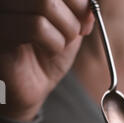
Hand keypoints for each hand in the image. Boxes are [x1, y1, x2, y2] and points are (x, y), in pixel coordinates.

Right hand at [0, 0, 94, 120]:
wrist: (32, 87)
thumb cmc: (47, 53)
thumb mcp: (70, 24)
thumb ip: (79, 7)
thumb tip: (90, 2)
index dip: (78, 1)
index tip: (85, 21)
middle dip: (73, 15)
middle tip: (75, 35)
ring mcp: (3, 11)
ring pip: (45, 4)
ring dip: (65, 32)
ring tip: (58, 46)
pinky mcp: (1, 32)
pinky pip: (37, 26)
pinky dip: (54, 43)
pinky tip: (49, 52)